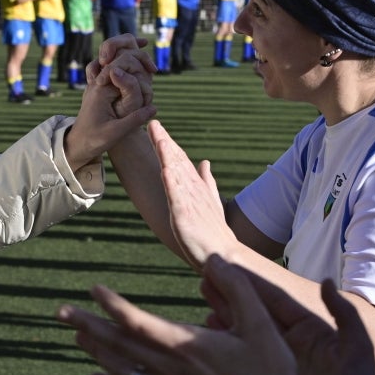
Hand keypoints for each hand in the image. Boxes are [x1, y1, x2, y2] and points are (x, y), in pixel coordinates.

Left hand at [57, 255, 307, 374]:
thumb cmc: (271, 372)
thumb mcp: (261, 323)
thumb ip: (236, 287)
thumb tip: (213, 258)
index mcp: (187, 346)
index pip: (138, 322)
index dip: (112, 305)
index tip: (94, 289)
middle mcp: (170, 370)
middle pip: (119, 345)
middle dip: (88, 326)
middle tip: (61, 312)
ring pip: (122, 369)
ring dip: (96, 350)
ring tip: (76, 335)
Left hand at [65, 39, 156, 170]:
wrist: (77, 142)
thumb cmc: (94, 139)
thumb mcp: (115, 132)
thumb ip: (134, 120)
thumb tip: (154, 108)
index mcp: (101, 90)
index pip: (123, 68)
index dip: (139, 68)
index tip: (152, 73)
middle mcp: (97, 83)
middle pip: (118, 61)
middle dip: (135, 59)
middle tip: (153, 68)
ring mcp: (97, 84)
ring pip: (113, 64)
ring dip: (129, 60)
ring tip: (146, 61)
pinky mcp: (99, 89)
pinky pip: (111, 72)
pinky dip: (122, 67)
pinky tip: (135, 68)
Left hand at [148, 121, 238, 267]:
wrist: (222, 252)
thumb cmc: (213, 229)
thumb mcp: (210, 200)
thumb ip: (206, 180)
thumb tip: (204, 162)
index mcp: (195, 185)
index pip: (179, 159)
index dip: (167, 142)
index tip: (155, 126)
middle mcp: (192, 188)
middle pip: (176, 160)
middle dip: (163, 141)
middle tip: (152, 123)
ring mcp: (189, 200)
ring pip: (176, 172)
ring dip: (166, 154)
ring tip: (156, 137)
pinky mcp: (185, 214)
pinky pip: (177, 195)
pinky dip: (171, 181)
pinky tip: (164, 168)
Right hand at [215, 273, 374, 374]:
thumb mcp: (359, 349)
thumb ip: (344, 314)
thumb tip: (325, 281)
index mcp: (312, 329)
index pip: (276, 300)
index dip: (253, 283)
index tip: (231, 265)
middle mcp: (292, 342)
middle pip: (256, 312)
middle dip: (232, 294)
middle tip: (206, 276)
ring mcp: (279, 364)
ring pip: (247, 334)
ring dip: (225, 317)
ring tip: (203, 300)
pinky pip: (244, 360)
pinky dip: (225, 347)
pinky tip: (208, 336)